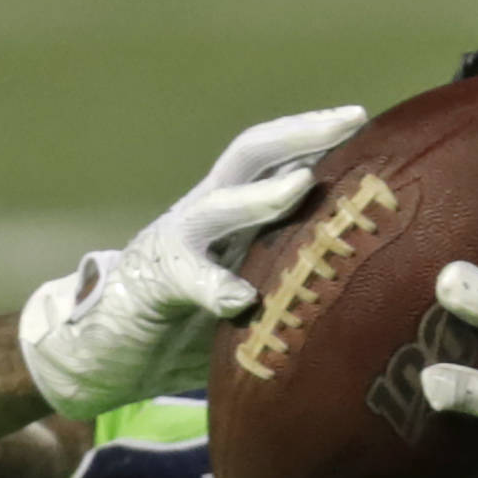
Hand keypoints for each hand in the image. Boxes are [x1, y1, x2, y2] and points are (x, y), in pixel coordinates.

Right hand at [19, 105, 367, 418]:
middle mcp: (206, 216)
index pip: (280, 160)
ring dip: (260, 196)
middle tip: (349, 120)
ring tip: (301, 185)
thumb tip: (366, 291)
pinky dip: (211, 284)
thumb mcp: (251, 302)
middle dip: (301, 134)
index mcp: (235, 217)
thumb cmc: (190, 332)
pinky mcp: (149, 284)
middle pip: (251, 155)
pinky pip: (182, 276)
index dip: (323, 140)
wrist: (104, 356)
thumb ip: (291, 287)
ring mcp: (174, 244)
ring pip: (217, 204)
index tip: (373, 123)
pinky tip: (238, 299)